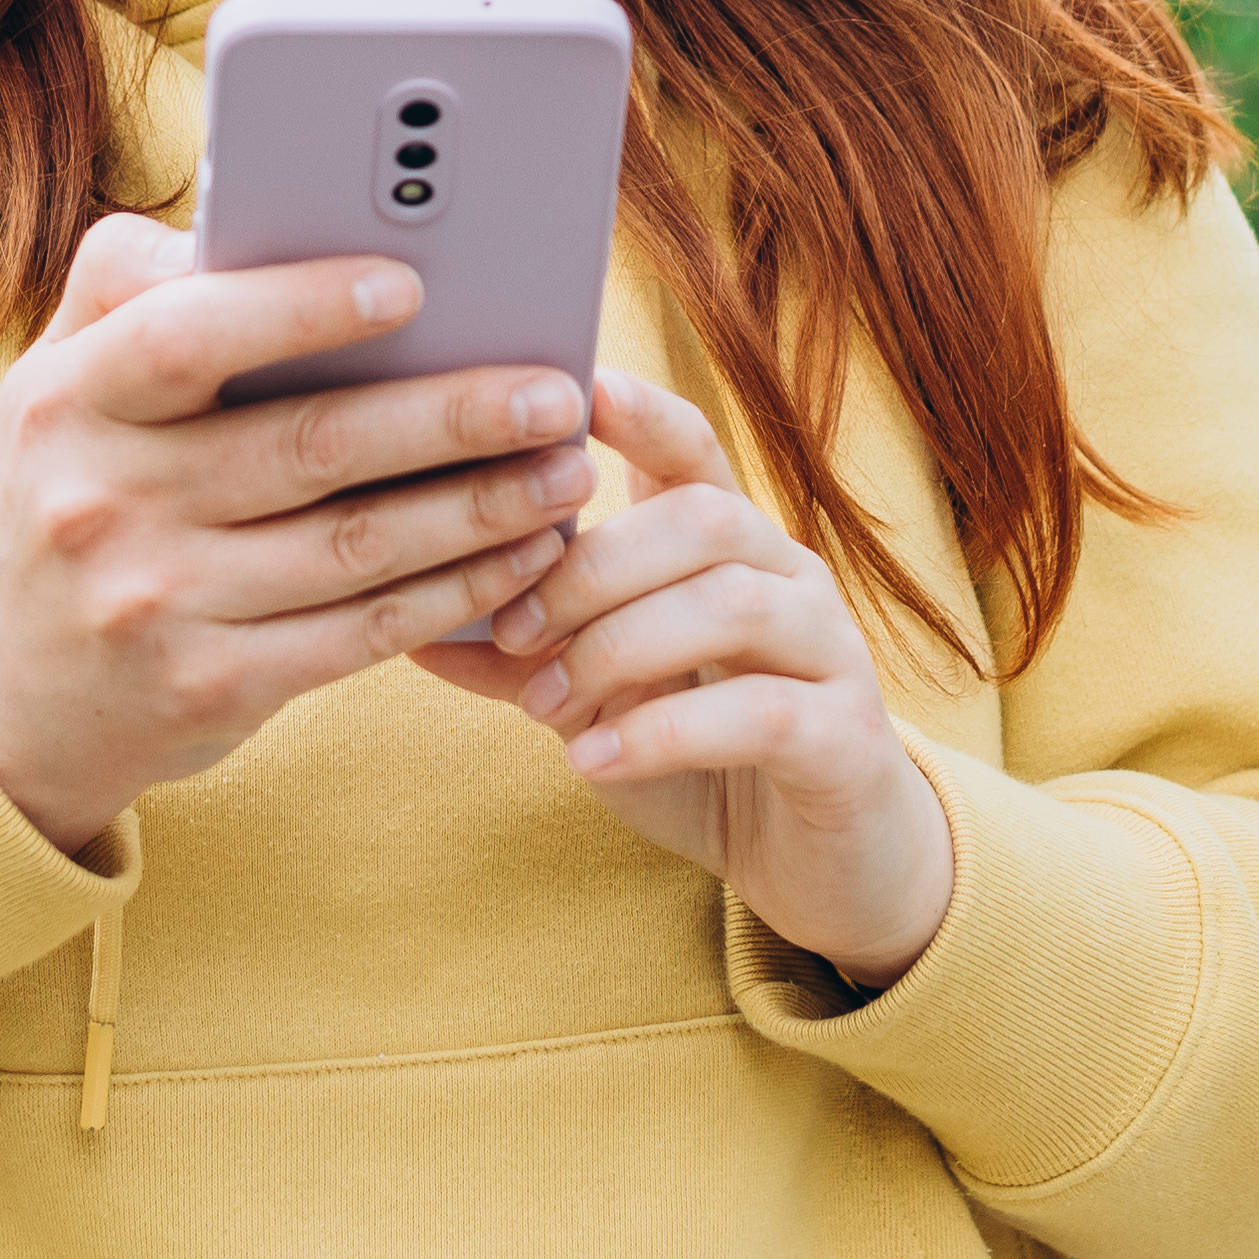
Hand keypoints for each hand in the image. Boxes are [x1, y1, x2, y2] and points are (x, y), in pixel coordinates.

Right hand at [0, 214, 597, 846]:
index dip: (303, 307)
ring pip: (355, 547)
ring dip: (480, 509)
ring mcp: (157, 604)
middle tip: (553, 391)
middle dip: (451, 415)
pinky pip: (360, 632)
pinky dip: (454, 593)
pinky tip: (518, 558)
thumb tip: (242, 211)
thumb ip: (133, 292)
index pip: (189, 336)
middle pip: (307, 445)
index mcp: (67, 400)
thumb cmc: (62, 497)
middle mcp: (104, 501)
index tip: (411, 283)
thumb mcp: (52, 385)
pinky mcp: (210, 689)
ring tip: (566, 473)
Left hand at [412, 368, 954, 984]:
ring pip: (731, 602)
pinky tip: (595, 759)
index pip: (689, 446)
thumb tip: (410, 625)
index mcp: (727, 547)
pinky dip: (663, 731)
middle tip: (514, 630)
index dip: (634, 410)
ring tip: (545, 704)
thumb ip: (522, 659)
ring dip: (618, 647)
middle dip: (592, 566)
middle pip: (701, 518)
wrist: (817, 867)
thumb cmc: (700, 763)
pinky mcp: (847, 737)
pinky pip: (759, 712)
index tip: (567, 392)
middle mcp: (788, 577)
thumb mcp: (596, 703)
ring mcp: (829, 651)